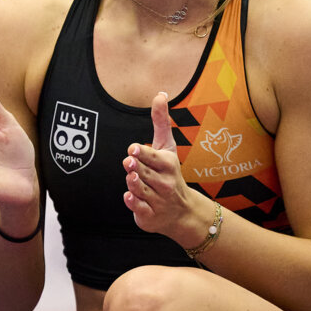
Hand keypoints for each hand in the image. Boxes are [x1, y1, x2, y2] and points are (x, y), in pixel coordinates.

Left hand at [123, 92, 208, 242]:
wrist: (182, 211)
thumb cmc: (169, 173)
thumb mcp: (167, 146)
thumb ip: (161, 121)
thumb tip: (160, 94)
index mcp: (168, 164)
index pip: (152, 157)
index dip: (142, 153)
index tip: (133, 149)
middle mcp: (165, 184)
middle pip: (144, 173)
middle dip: (136, 168)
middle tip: (129, 162)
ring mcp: (158, 201)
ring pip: (141, 190)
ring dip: (134, 184)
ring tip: (131, 177)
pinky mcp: (149, 215)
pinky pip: (140, 209)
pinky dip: (134, 204)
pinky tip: (128, 196)